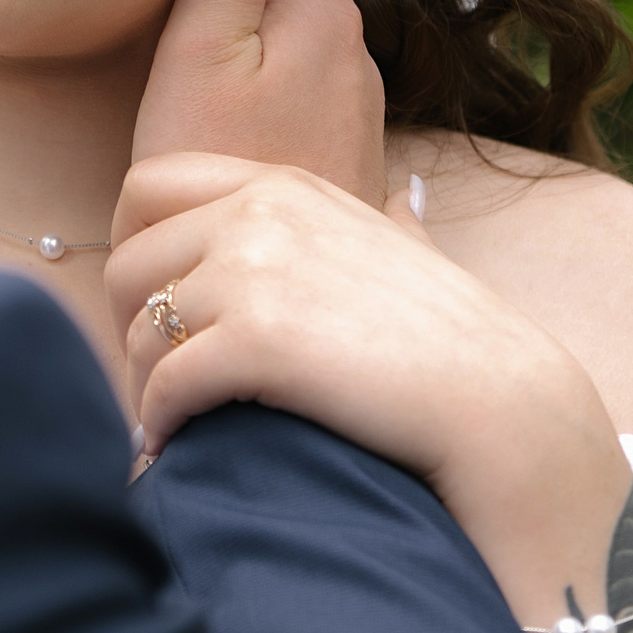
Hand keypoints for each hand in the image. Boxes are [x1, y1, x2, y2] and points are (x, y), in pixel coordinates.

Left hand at [108, 152, 632, 627]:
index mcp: (283, 184)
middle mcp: (259, 211)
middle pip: (128, 265)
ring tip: (166, 426)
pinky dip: (159, 424)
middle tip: (151, 382)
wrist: (505, 405)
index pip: (148, 186)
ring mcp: (255, 270)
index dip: (134, 249)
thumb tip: (402, 200)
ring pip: (141, 332)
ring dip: (143, 388)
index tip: (149, 308)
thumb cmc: (460, 341)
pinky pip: (165, 384)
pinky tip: (177, 448)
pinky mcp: (255, 340)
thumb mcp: (409, 249)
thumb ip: (387, 219)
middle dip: (127, 330)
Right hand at [128, 0, 386, 208]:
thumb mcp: (201, 49)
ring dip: (271, 30)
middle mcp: (358, 49)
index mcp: (325, 8)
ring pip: (310, 34)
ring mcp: (359, 105)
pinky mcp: (347, 152)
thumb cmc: (214, 164)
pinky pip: (310, 88)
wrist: (265, 288)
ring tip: (210, 47)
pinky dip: (277, 82)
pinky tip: (237, 110)